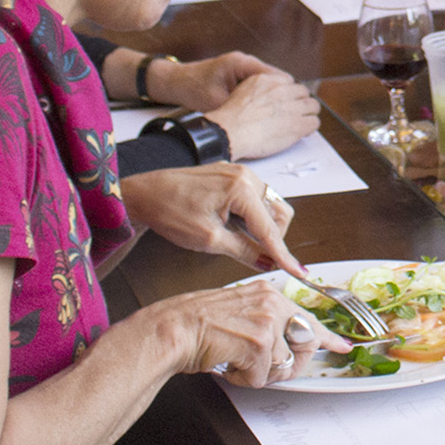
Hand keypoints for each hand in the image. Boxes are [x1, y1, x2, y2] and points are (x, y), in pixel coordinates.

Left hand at [120, 163, 300, 273]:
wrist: (144, 193)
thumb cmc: (169, 211)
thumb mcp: (208, 240)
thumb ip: (244, 251)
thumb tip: (267, 262)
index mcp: (242, 188)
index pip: (271, 229)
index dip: (284, 254)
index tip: (300, 272)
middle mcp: (246, 175)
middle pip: (279, 213)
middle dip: (272, 236)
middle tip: (255, 254)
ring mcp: (239, 172)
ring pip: (269, 205)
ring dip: (261, 225)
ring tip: (236, 238)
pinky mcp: (231, 175)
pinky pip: (255, 197)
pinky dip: (251, 215)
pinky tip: (232, 225)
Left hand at [145, 50, 283, 111]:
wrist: (174, 82)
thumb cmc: (192, 90)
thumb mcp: (217, 103)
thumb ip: (241, 108)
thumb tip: (265, 120)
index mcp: (242, 64)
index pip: (277, 77)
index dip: (287, 95)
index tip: (293, 110)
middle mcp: (246, 62)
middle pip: (278, 79)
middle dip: (284, 96)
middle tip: (289, 116)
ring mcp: (243, 67)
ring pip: (271, 82)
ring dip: (274, 97)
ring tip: (279, 115)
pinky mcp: (239, 74)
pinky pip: (260, 84)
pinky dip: (264, 96)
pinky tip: (264, 111)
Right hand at [157, 274, 342, 387]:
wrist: (171, 329)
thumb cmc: (195, 325)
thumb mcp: (239, 313)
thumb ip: (266, 324)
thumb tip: (287, 347)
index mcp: (267, 293)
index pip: (306, 316)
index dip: (326, 337)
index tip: (341, 345)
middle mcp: (272, 302)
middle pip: (304, 345)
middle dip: (291, 366)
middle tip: (266, 370)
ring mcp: (268, 321)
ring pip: (282, 365)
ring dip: (257, 373)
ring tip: (233, 360)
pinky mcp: (259, 343)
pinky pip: (263, 377)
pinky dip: (243, 378)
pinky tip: (226, 363)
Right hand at [207, 70, 320, 158]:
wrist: (229, 132)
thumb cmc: (230, 119)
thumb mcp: (241, 92)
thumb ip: (258, 91)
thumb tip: (266, 98)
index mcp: (266, 80)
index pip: (289, 82)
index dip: (289, 94)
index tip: (287, 102)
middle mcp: (281, 91)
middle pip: (303, 92)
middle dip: (301, 102)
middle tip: (297, 112)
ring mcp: (291, 107)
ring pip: (313, 106)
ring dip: (309, 113)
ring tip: (303, 121)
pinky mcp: (297, 124)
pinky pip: (314, 122)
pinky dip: (310, 127)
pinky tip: (304, 131)